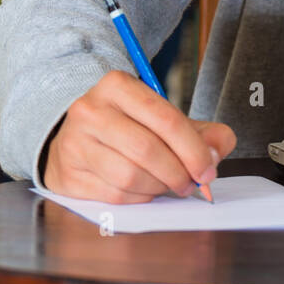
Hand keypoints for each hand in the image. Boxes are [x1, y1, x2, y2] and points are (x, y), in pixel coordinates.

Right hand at [41, 70, 236, 203]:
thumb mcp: (163, 117)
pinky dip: (138, 198)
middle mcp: (90, 110)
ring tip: (167, 184)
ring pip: (129, 176)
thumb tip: (216, 151)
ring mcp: (74, 144)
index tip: (208, 169)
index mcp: (117, 85)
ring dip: (158, 187)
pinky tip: (144, 190)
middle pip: (147, 150)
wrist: (75, 138)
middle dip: (178, 172)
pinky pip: (114, 196)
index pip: (165, 118)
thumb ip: (200, 131)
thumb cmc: (128, 127)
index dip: (193, 149)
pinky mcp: (67, 176)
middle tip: (191, 184)